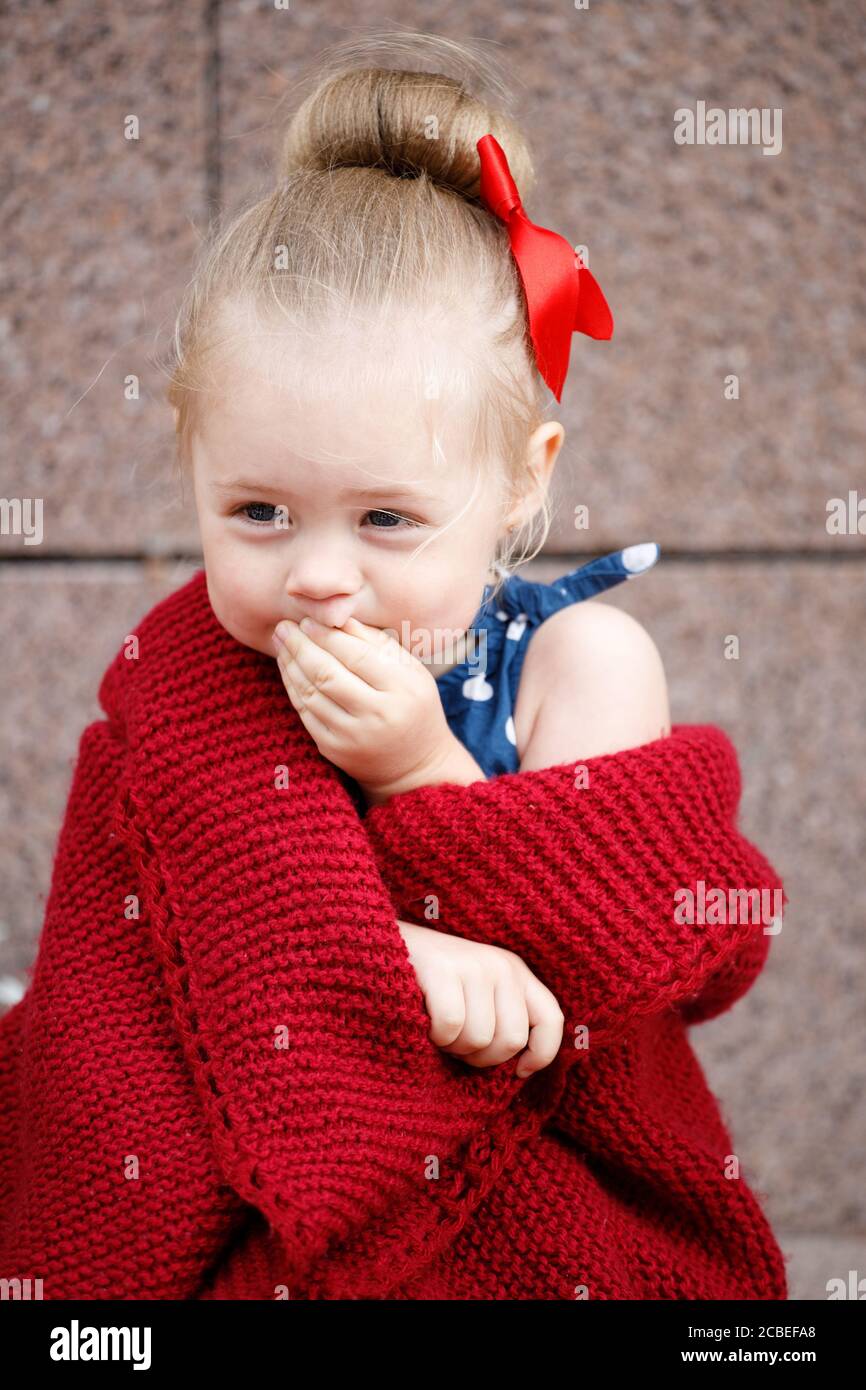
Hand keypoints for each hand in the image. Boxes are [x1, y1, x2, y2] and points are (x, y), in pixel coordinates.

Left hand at [272, 615, 457, 792]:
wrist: (416, 764)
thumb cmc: (413, 705)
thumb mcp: (410, 671)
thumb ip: (377, 642)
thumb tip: (337, 616)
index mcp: (402, 688)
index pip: (356, 655)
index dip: (326, 635)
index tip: (308, 620)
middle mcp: (378, 715)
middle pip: (327, 674)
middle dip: (300, 646)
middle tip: (284, 627)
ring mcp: (353, 736)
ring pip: (311, 694)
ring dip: (290, 664)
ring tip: (281, 642)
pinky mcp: (334, 750)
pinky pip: (305, 713)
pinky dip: (292, 687)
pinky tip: (287, 667)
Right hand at [397, 920, 564, 1078]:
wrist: (379, 946)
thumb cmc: (429, 986)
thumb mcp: (476, 996)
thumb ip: (502, 1019)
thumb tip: (522, 1069)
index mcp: (515, 973)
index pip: (551, 1019)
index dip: (540, 1055)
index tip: (517, 1072)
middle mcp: (501, 965)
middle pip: (511, 1040)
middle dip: (480, 1057)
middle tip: (455, 1043)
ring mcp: (472, 964)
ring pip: (478, 1039)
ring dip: (452, 1047)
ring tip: (436, 1027)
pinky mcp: (441, 969)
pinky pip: (451, 1026)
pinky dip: (433, 1036)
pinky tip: (422, 1020)